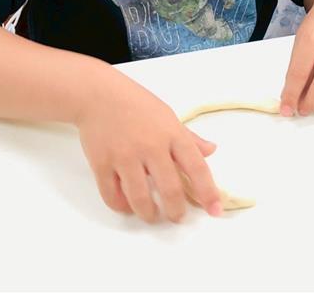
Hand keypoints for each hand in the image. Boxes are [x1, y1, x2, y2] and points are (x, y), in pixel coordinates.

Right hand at [75, 72, 222, 222]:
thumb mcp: (168, 116)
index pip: (196, 167)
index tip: (215, 210)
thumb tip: (211, 151)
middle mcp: (150, 146)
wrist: (98, 95)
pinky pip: (112, 196)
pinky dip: (122, 206)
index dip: (208, 192)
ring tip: (153, 216)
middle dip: (176, 211)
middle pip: (170, 189)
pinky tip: (128, 206)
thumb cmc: (137, 104)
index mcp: (172, 133)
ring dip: (149, 214)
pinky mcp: (102, 164)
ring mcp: (125, 156)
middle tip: (177, 217)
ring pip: (140, 198)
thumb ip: (189, 138)